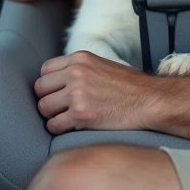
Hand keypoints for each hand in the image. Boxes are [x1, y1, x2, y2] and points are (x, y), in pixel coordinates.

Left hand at [35, 51, 157, 133]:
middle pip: (40, 89)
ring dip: (52, 116)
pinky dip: (60, 130)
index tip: (56, 94)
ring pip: (44, 108)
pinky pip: (54, 126)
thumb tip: (59, 82)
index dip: (48, 85)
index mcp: (80, 58)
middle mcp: (75, 73)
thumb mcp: (101, 65)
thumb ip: (79, 69)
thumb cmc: (130, 87)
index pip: (44, 70)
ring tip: (67, 119)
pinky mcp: (81, 115)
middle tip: (59, 109)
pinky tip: (72, 128)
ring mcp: (77, 94)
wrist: (150, 100)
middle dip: (47, 100)